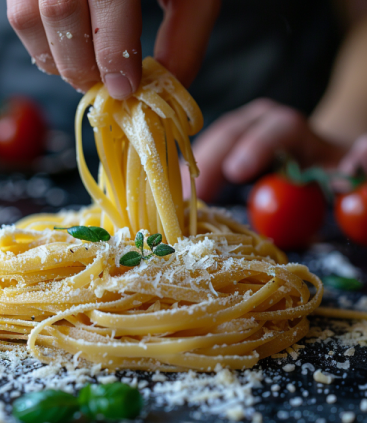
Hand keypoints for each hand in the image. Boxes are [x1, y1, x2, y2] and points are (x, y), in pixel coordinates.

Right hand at [6, 0, 219, 98]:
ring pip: (26, 18)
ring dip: (57, 60)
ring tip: (88, 71)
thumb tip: (165, 88)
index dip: (114, 52)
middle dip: (82, 66)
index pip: (107, 0)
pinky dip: (43, 44)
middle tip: (106, 86)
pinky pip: (18, 14)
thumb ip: (184, 38)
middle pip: (58, 13)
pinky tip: (71, 49)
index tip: (125, 87)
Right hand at [183, 98, 351, 201]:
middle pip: (232, 132)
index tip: (237, 171)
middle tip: (189, 197)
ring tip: (175, 200)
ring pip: (210, 144)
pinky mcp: (218, 147)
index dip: (257, 145)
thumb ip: (358, 163)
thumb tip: (354, 166)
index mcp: (293, 128)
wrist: (305, 159)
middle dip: (209, 162)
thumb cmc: (325, 170)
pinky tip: (175, 195)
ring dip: (192, 171)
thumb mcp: (348, 170)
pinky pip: (199, 157)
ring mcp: (233, 133)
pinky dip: (187, 175)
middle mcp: (258, 122)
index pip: (277, 128)